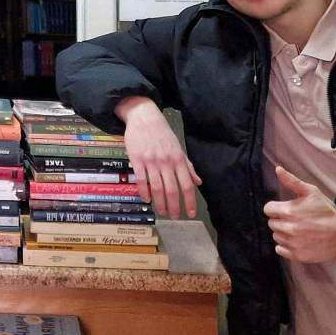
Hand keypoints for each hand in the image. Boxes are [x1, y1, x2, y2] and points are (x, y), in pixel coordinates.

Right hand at [117, 96, 201, 219]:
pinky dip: (144, 192)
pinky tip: (146, 199)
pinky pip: (141, 180)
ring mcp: (151, 161)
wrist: (144, 118)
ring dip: (159, 202)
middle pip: (172, 190)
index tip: (190, 213)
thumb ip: (188, 166)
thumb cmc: (162, 134)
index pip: (187, 185)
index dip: (190, 201)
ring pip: (157, 187)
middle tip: (173, 217)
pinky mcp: (137, 160)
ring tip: (161, 212)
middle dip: (174, 206)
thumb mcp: (178, 148)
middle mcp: (166, 162)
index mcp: (178, 160)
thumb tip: (198, 182)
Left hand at [264, 165, 335, 262]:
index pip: (268, 209)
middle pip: (271, 223)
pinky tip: (297, 241)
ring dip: (283, 233)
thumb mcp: (311, 192)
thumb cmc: (327, 211)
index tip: (286, 209)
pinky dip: (286, 246)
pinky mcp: (296, 255)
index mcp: (288, 211)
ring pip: (276, 236)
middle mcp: (287, 228)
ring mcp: (291, 243)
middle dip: (280, 220)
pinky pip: (280, 250)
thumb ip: (292, 181)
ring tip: (298, 230)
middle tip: (295, 220)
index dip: (276, 208)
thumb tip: (277, 169)